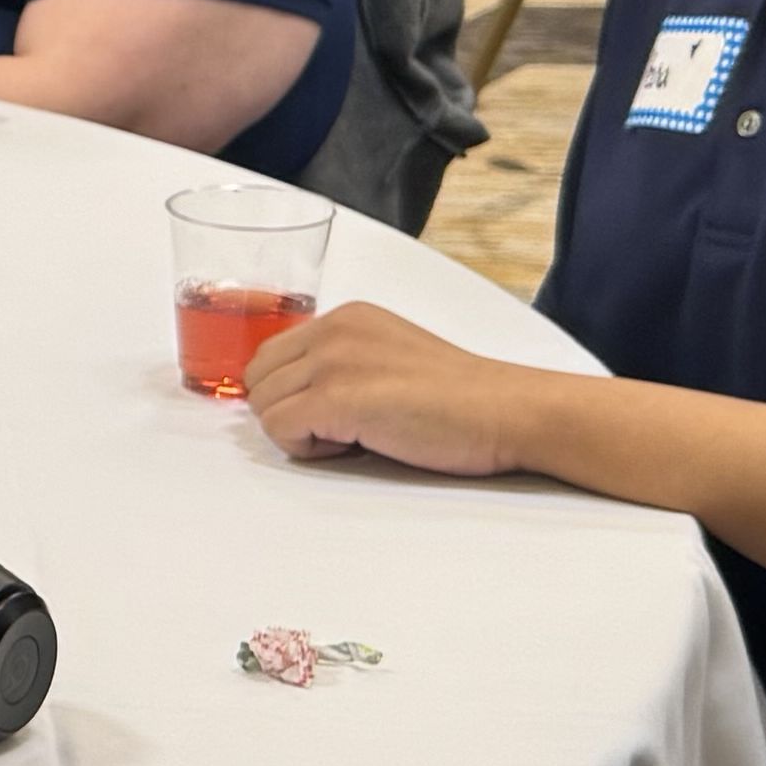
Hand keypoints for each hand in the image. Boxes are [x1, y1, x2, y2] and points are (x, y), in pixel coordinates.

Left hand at [243, 300, 560, 483]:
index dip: (291, 393)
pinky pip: (279, 430)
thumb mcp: (389, 357)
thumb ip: (342, 362)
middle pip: (258, 380)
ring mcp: (333, 361)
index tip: (333, 412)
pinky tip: (355, 444)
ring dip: (299, 432)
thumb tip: (295, 394)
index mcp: (346, 317)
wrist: (506, 410)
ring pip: (263, 406)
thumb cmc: (459, 399)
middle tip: (341, 428)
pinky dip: (307, 448)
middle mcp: (334, 329)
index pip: (272, 355)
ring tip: (355, 434)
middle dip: (287, 411)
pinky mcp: (337, 398)